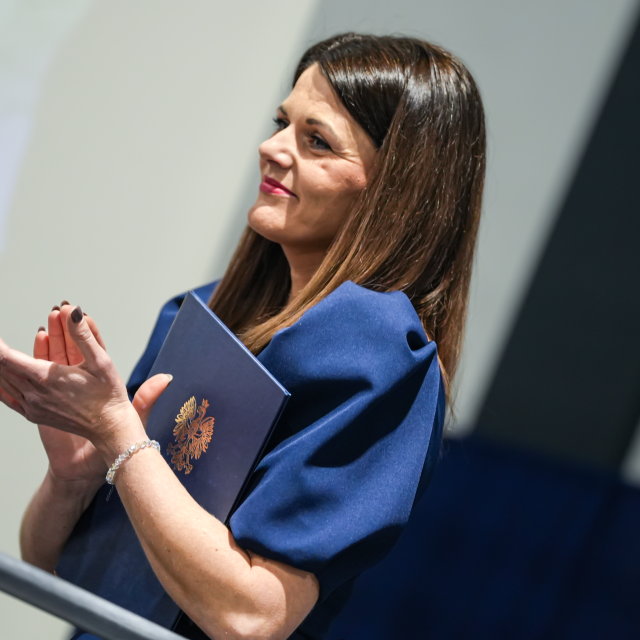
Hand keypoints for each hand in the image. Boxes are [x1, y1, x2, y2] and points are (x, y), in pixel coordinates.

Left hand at [0, 305, 142, 464]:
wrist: (109, 427)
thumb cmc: (108, 394)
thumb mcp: (101, 360)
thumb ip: (83, 334)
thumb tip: (71, 311)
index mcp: (46, 378)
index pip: (5, 357)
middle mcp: (33, 394)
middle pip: (1, 368)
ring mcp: (31, 406)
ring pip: (2, 382)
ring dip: (1, 364)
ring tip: (1, 351)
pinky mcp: (33, 414)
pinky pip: (7, 396)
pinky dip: (0, 383)